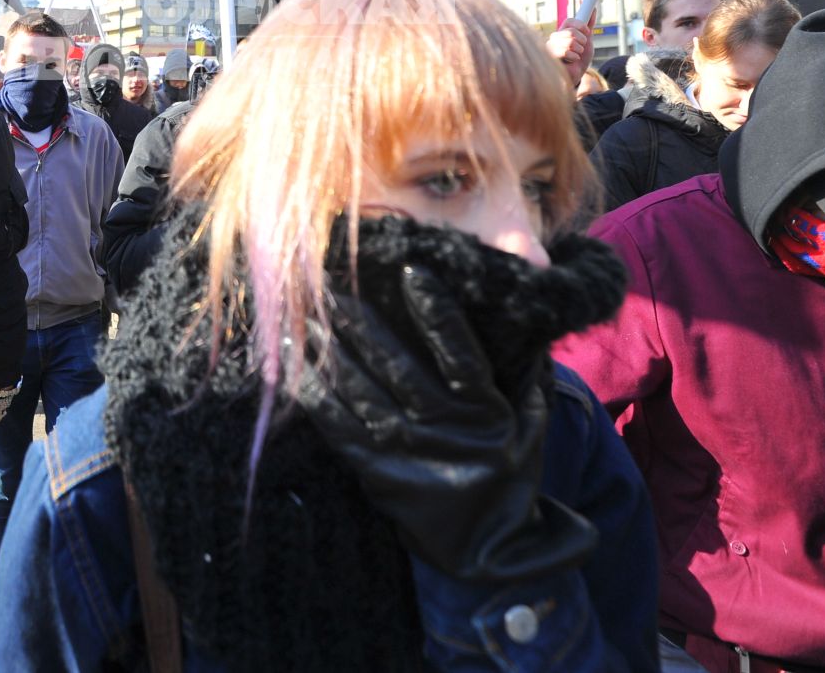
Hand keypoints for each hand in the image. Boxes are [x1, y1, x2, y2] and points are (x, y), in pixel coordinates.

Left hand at [299, 265, 595, 583]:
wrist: (492, 553)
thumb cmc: (511, 476)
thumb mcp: (530, 425)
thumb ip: (525, 374)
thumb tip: (522, 316)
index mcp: (485, 411)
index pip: (459, 352)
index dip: (436, 310)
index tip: (411, 269)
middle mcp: (443, 428)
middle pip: (395, 365)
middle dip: (359, 320)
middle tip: (329, 282)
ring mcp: (407, 453)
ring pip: (360, 390)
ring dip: (328, 349)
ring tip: (303, 314)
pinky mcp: (378, 474)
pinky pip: (339, 428)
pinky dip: (315, 395)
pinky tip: (294, 367)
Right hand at [545, 18, 590, 90]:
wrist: (576, 75)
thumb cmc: (580, 58)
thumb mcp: (587, 40)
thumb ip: (589, 25)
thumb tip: (593, 8)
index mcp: (563, 31)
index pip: (569, 21)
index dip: (580, 25)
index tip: (587, 32)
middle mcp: (555, 37)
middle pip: (571, 31)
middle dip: (581, 41)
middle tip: (580, 48)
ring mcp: (551, 46)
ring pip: (569, 42)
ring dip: (578, 51)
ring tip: (575, 56)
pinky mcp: (550, 56)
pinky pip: (565, 51)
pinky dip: (573, 57)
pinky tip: (570, 62)